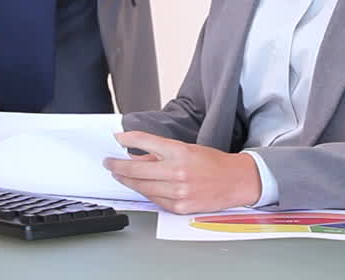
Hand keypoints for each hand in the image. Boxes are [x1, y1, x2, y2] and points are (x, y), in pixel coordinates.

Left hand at [103, 131, 261, 213]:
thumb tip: (140, 156)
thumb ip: (162, 153)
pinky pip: (154, 200)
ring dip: (127, 180)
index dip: (127, 139)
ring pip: (142, 186)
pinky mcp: (179, 206)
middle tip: (109, 162)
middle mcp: (177, 171)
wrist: (236, 181)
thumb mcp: (188, 149)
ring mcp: (178, 191)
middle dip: (118, 165)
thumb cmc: (213, 163)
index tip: (116, 138)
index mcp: (179, 152)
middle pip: (137, 168)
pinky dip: (144, 193)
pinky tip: (138, 187)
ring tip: (119, 175)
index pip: (145, 141)